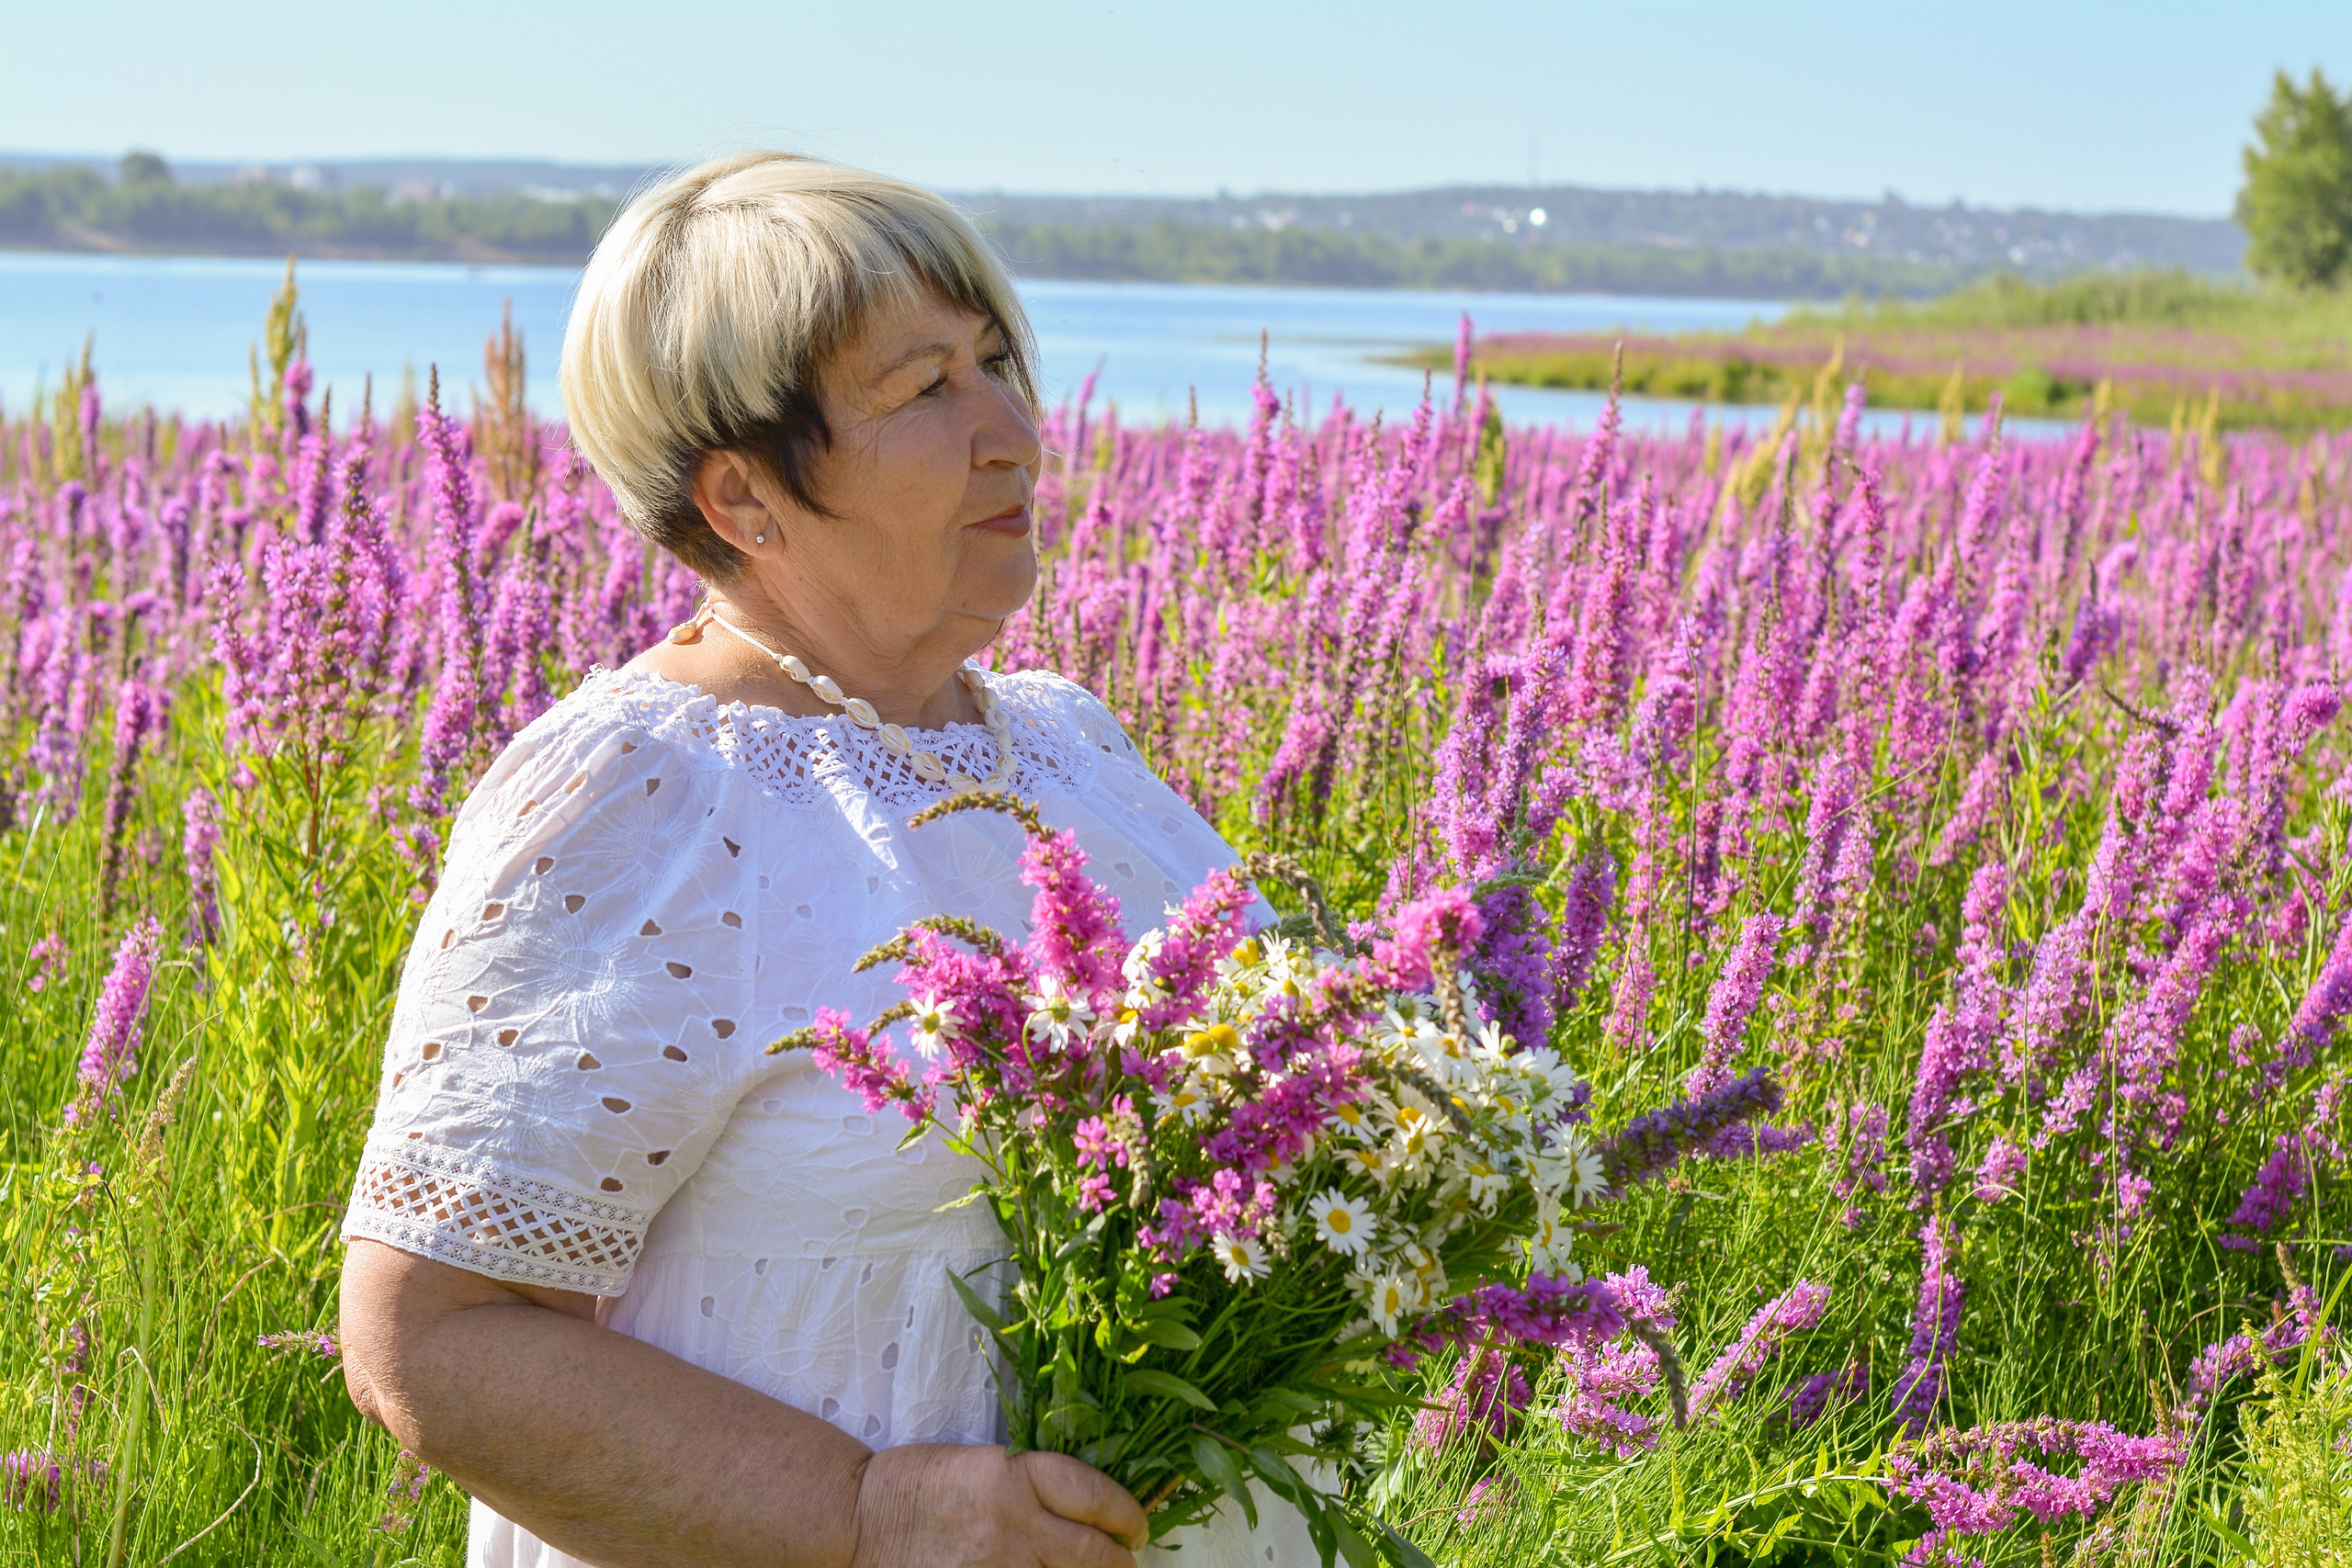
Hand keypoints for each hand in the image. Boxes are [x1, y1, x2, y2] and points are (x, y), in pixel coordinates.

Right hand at [848, 1444, 1146, 1567]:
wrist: (855, 1522)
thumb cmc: (917, 1485)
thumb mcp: (981, 1465)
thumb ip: (1030, 1486)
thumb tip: (1084, 1512)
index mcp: (1012, 1475)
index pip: (1093, 1495)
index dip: (1126, 1513)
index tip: (1136, 1526)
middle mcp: (1011, 1523)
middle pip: (1094, 1554)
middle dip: (1120, 1562)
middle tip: (1126, 1562)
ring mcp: (997, 1567)